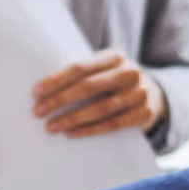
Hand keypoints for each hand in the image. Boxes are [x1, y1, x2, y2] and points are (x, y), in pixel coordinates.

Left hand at [33, 50, 165, 137]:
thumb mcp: (103, 70)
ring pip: (100, 108)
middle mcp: (128, 72)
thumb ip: (82, 73)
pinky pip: (112, 124)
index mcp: (114, 57)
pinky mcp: (143, 113)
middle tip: (38, 112)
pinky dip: (89, 130)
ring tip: (51, 126)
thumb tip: (44, 87)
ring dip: (72, 119)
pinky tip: (71, 133)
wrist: (153, 95)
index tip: (35, 93)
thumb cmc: (115, 82)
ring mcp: (138, 93)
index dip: (56, 80)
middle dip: (59, 100)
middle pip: (88, 86)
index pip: (79, 67)